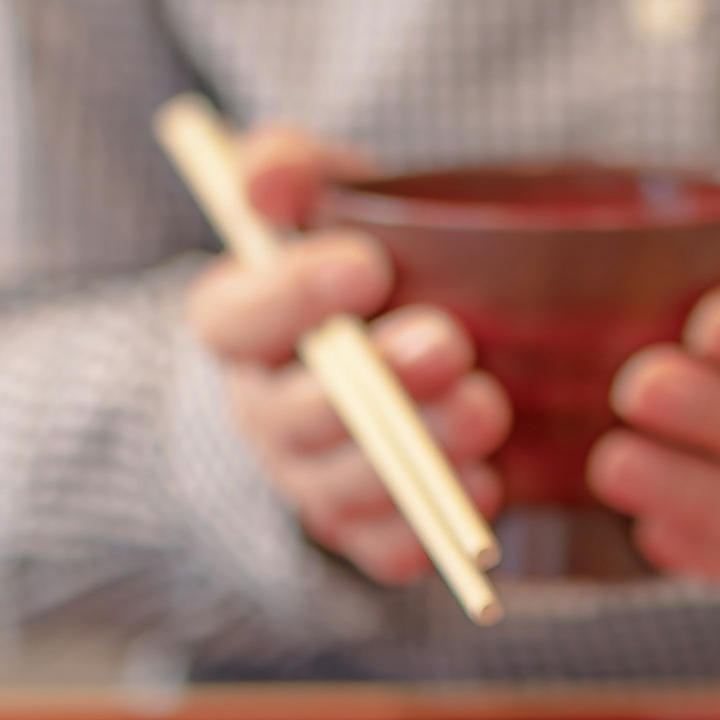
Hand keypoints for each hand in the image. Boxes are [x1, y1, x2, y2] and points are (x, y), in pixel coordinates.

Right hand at [181, 126, 508, 586]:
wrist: (382, 345)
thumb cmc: (355, 255)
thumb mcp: (322, 194)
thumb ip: (290, 169)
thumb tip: (264, 176)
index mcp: (236, 324)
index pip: (233, 317)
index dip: (291, 297)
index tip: (367, 263)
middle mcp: (262, 409)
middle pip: (293, 415)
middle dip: (374, 385)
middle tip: (448, 345)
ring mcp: (307, 478)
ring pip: (341, 487)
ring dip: (417, 456)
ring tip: (487, 413)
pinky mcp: (360, 531)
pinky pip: (382, 550)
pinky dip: (430, 529)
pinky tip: (487, 490)